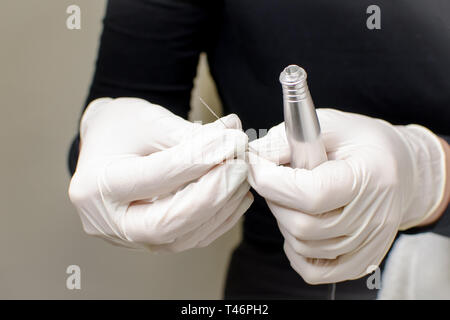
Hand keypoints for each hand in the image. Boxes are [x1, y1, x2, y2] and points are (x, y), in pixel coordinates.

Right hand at [69, 98, 252, 251]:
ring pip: (182, 237)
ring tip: (241, 175)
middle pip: (166, 223)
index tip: (232, 141)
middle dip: (211, 195)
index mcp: (96, 185)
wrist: (107, 144)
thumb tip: (234, 137)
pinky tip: (236, 195)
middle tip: (240, 166)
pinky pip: (189, 239)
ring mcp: (128, 237)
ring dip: (220, 207)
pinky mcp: (150, 241)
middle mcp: (107, 221)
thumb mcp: (149, 120)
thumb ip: (190, 134)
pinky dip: (218, 219)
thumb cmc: (122, 128)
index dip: (198, 160)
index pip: (154, 177)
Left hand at [248, 109, 445, 283]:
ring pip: (304, 246)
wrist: (401, 167)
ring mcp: (370, 243)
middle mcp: (374, 216)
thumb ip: (288, 140)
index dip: (272, 182)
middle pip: (303, 225)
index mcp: (369, 176)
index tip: (254, 166)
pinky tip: (298, 227)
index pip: (311, 194)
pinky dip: (297, 252)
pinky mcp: (362, 260)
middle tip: (275, 180)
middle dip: (275, 200)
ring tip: (292, 198)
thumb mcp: (327, 126)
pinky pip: (316, 272)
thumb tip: (253, 156)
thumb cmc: (361, 143)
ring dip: (284, 222)